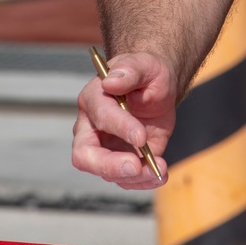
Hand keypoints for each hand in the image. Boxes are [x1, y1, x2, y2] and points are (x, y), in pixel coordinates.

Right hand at [72, 52, 175, 188]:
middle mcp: (92, 128)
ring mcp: (104, 148)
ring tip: (159, 171)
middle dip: (109, 165)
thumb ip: (129, 69)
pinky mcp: (121, 161)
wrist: (157, 88)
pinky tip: (160, 173)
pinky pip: (126, 179)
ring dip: (133, 177)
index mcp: (93, 99)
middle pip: (85, 155)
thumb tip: (112, 82)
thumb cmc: (146, 73)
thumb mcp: (144, 64)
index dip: (119, 128)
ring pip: (107, 173)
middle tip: (134, 167)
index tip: (141, 137)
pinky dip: (143, 181)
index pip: (100, 117)